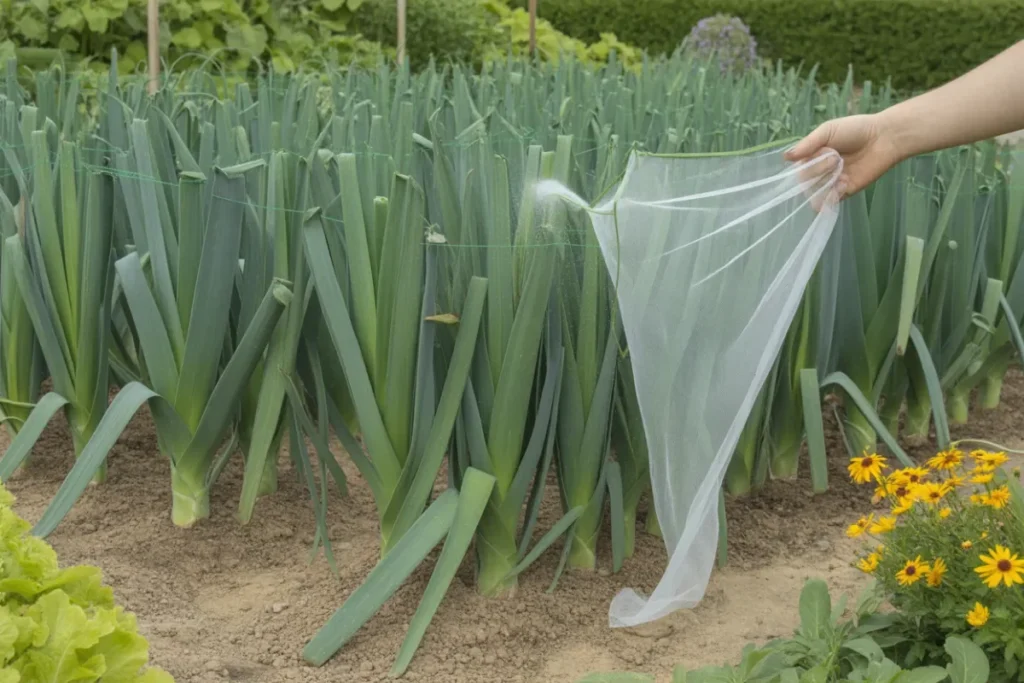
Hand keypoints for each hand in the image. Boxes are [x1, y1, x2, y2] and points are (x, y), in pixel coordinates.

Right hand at [785, 114, 903, 197]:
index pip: (797, 169)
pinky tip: (844, 183)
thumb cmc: (855, 130)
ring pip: (815, 193)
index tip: (819, 152)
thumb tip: (785, 157)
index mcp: (812, 157)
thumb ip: (807, 144)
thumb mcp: (827, 130)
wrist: (883, 138)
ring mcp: (831, 183)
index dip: (805, 164)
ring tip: (842, 173)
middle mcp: (819, 172)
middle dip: (818, 171)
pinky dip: (832, 196)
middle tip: (836, 158)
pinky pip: (828, 202)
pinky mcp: (844, 192)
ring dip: (826, 183)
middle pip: (805, 182)